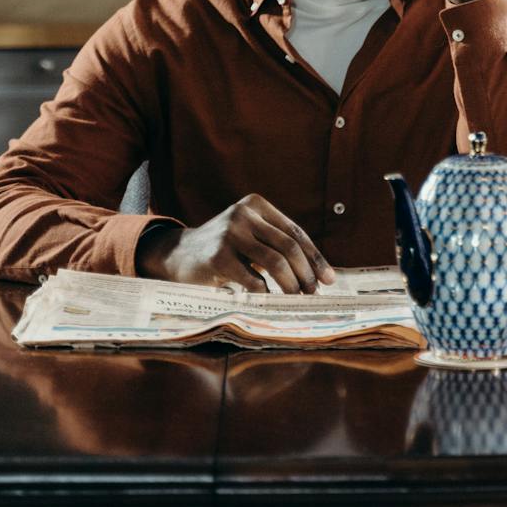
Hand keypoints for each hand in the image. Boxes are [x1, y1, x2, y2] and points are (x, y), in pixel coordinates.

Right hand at [134, 194, 335, 293]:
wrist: (178, 254)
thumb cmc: (224, 248)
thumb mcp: (250, 235)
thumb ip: (277, 244)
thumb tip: (317, 272)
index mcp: (256, 205)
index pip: (295, 232)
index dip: (315, 257)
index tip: (329, 278)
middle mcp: (243, 214)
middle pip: (288, 246)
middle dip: (306, 273)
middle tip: (314, 292)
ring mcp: (230, 233)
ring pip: (275, 262)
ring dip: (291, 284)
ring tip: (297, 297)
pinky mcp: (218, 257)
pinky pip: (253, 280)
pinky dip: (266, 294)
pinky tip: (270, 302)